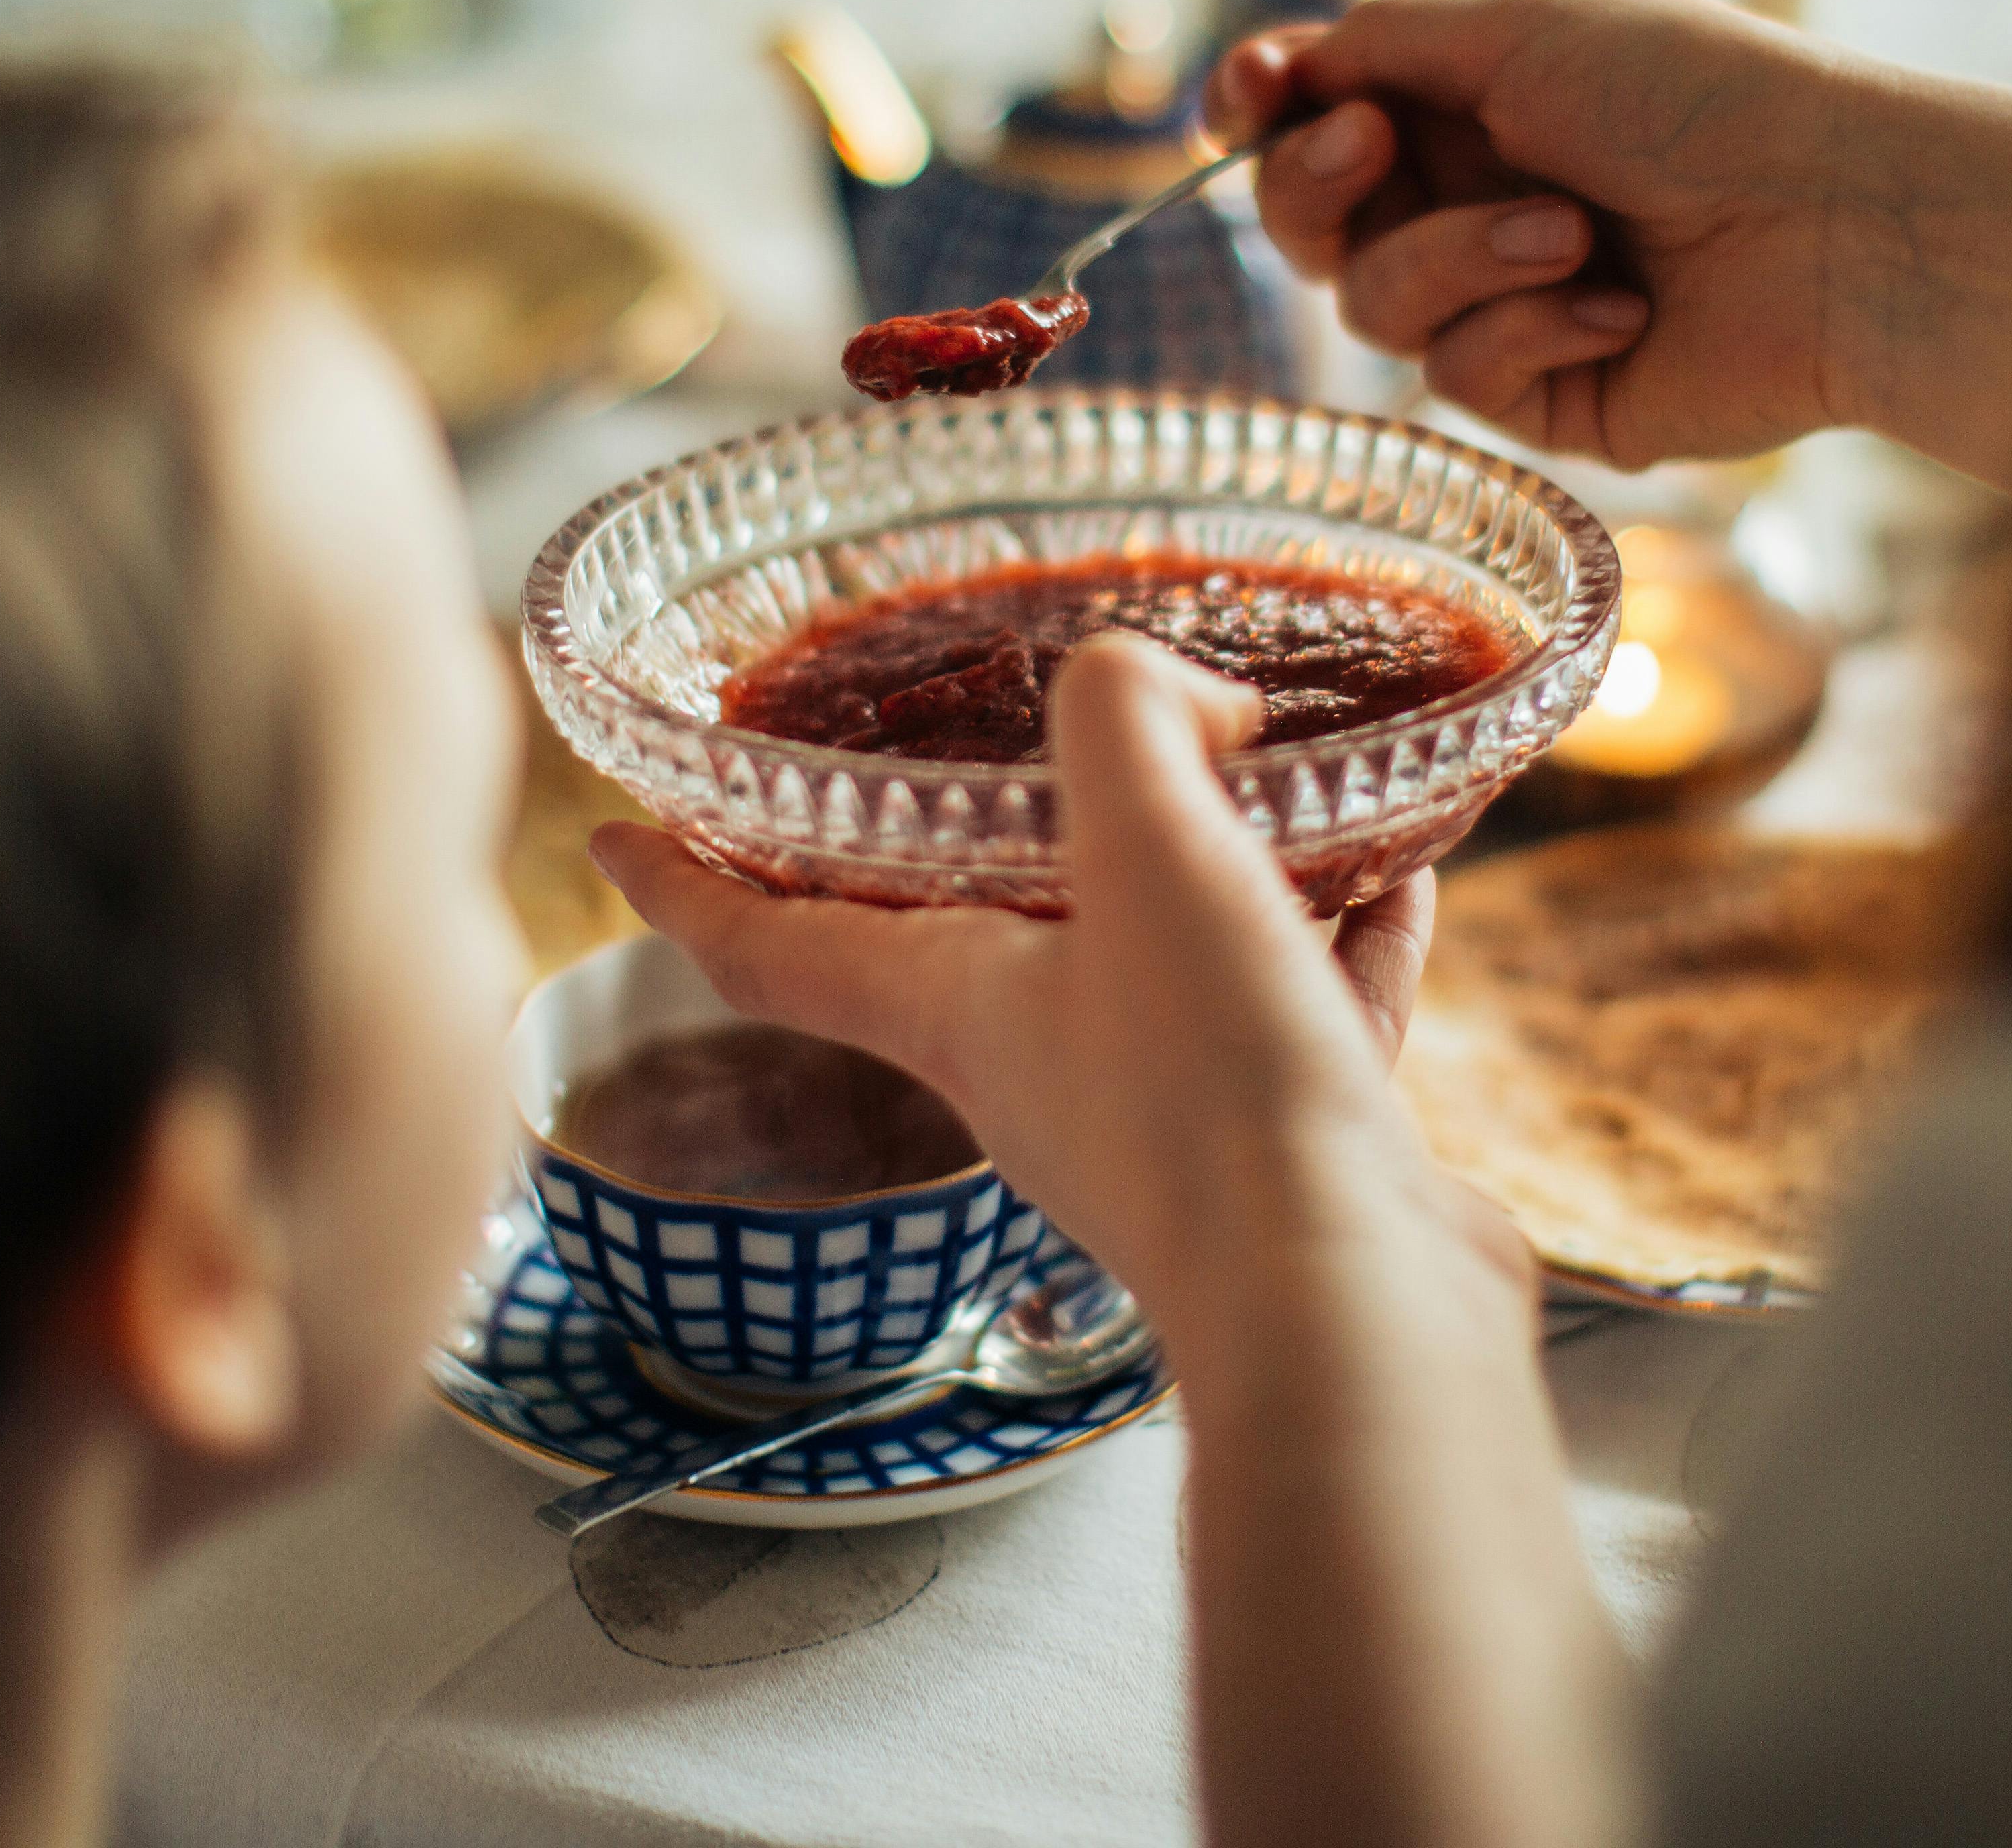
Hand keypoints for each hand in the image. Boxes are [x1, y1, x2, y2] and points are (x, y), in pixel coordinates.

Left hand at [586, 637, 1528, 1342]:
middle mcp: (1043, 1067)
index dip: (683, 883)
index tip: (616, 832)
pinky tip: (1395, 879)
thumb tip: (1183, 695)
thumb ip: (1128, 722)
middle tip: (979, 762)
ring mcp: (1168, 1116)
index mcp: (957, 1008)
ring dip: (1198, 878)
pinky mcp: (1288, 1145)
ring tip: (1249, 785)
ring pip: (1162, 965)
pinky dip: (1338, 942)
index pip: (767, 941)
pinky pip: (1301, 1013)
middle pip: (966, 942)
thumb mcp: (1147, 852)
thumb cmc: (1214, 1100)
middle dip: (972, 854)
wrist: (1351, 1316)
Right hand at [1213, 0, 2011, 510]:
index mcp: (1471, 101)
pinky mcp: (1546, 395)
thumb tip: (1290, 66)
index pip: (1317, 115)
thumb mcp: (1526, 27)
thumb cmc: (1700, 98)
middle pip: (1308, 224)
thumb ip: (1387, 44)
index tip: (1241, 100)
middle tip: (1374, 150)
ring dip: (1463, 258)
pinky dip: (1535, 329)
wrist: (1834, 223)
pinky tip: (1626, 304)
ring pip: (1376, 306)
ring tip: (1575, 231)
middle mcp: (1475, 201)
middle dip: (1317, 187)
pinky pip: (1463, 376)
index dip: (1258, 112)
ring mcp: (1506, 302)